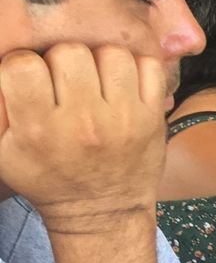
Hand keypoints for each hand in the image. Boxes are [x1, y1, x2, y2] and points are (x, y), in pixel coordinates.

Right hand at [0, 45, 169, 230]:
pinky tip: (119, 85)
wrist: (102, 211)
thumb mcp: (2, 153)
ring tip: (92, 82)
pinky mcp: (153, 117)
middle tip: (62, 82)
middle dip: (60, 61)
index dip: (21, 65)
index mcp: (40, 128)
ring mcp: (124, 117)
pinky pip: (149, 66)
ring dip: (98, 61)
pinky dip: (134, 68)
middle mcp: (84, 120)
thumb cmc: (47, 179)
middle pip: (69, 51)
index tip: (28, 80)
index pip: (23, 64)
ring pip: (110, 53)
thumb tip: (4, 71)